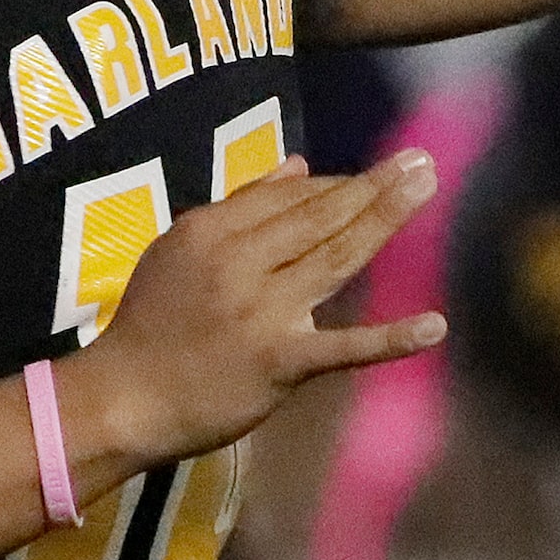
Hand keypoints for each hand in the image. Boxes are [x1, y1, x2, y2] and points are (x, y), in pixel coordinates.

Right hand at [62, 150, 445, 470]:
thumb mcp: (180, 247)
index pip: (287, 195)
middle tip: (420, 160)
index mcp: (212, 230)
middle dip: (372, 185)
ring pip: (334, 257)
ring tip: (425, 187)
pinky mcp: (281, 362)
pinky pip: (343, 347)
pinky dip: (390, 338)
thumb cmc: (153, 321)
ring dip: (384, 219)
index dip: (336, 183)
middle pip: (318, 216)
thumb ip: (239, 205)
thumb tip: (298, 165)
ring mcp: (263, 313)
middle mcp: (240, 263)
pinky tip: (434, 325)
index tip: (374, 175)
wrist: (125, 398)